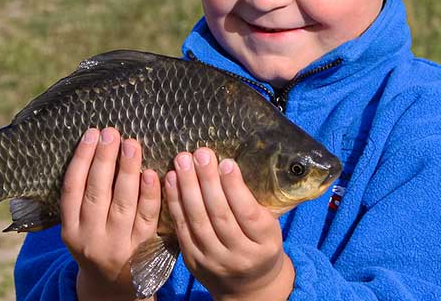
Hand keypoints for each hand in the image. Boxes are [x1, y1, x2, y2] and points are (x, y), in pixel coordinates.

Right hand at [60, 127, 161, 300]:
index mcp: (70, 229)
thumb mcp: (80, 227)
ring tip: (132, 144)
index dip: (81, 159)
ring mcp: (117, 245)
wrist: (114, 286)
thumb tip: (96, 145)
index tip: (91, 133)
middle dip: (104, 159)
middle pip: (96, 193)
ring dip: (127, 171)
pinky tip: (152, 174)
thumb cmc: (97, 243)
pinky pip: (147, 218)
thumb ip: (83, 196)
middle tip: (112, 133)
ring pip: (122, 203)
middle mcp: (90, 238)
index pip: (72, 189)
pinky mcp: (143, 249)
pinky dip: (149, 195)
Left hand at [164, 148, 294, 300]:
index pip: (247, 213)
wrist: (248, 286)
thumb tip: (228, 164)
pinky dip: (175, 203)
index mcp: (264, 243)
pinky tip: (171, 181)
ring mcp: (214, 261)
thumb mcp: (268, 227)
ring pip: (198, 221)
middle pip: (220, 215)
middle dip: (207, 181)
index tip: (226, 161)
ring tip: (183, 161)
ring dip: (187, 188)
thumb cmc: (260, 245)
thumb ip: (253, 202)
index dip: (235, 187)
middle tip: (200, 154)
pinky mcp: (193, 261)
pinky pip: (182, 229)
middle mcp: (239, 256)